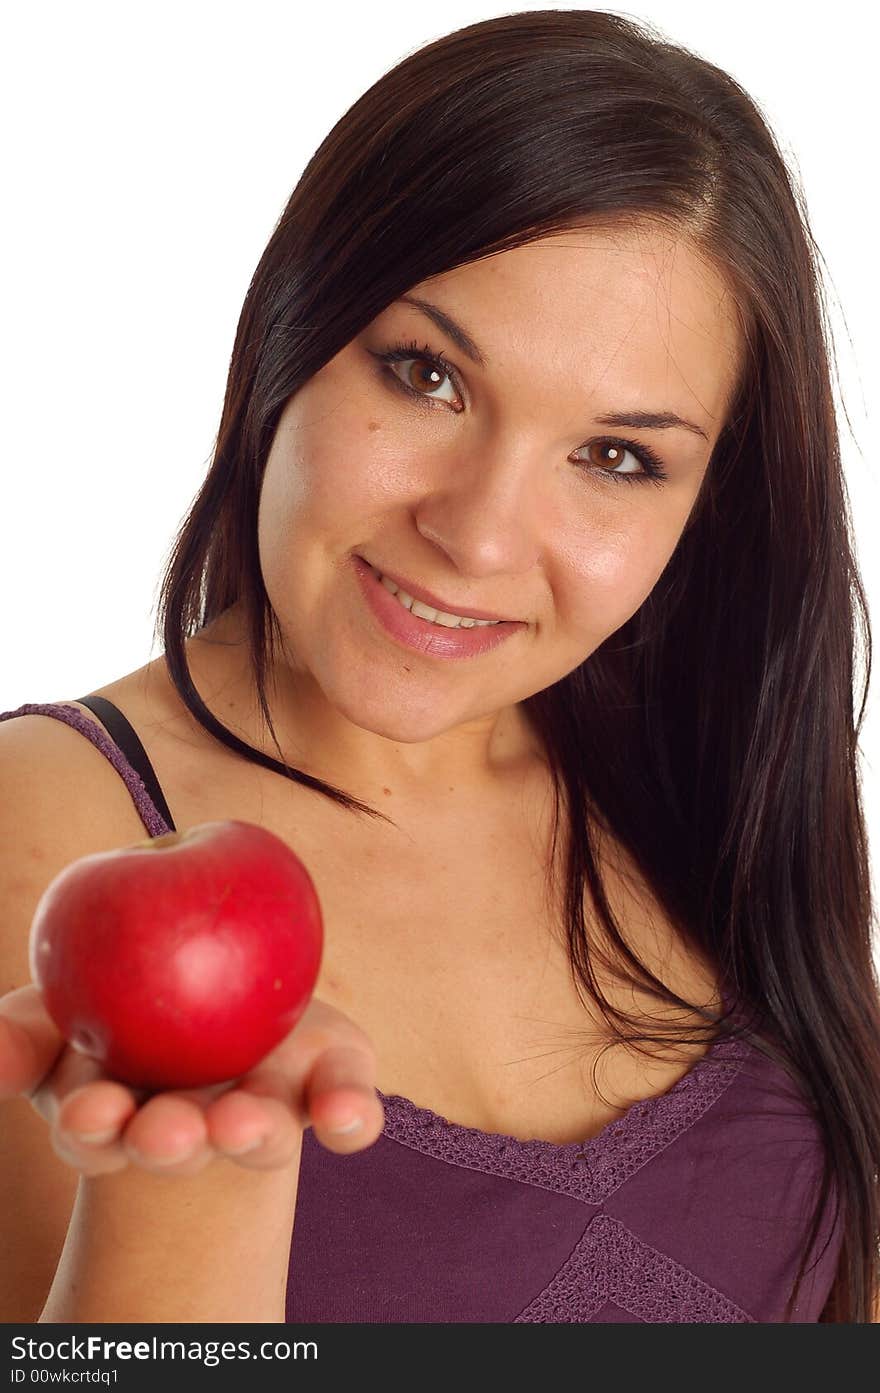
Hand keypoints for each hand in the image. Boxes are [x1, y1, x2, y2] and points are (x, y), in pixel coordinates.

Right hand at [0, 984, 383, 1177]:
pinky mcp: (325, 1086)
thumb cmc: (125, 1007)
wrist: (220, 981)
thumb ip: (25, 1033)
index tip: (90, 1114)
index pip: (100, 1130)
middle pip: (180, 1142)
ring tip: (243, 1126)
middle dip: (170, 1142)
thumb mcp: (63, 1012)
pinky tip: (348, 1117)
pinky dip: (349, 1113)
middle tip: (165, 1134)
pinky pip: (345, 1102)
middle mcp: (197, 1125)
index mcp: (125, 1113)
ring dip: (248, 1134)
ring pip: (258, 1133)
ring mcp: (263, 1110)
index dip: (94, 1126)